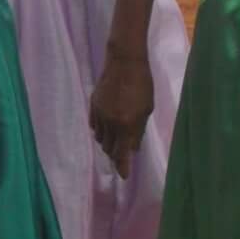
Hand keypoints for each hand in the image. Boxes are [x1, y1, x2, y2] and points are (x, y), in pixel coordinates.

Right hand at [89, 31, 153, 178]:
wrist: (124, 61)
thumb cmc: (142, 84)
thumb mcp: (146, 109)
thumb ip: (139, 130)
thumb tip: (133, 147)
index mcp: (126, 124)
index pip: (122, 153)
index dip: (122, 166)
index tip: (123, 176)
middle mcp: (110, 122)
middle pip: (109, 148)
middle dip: (115, 155)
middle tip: (121, 156)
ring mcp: (99, 114)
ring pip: (100, 138)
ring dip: (108, 142)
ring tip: (115, 141)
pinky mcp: (93, 105)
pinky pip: (94, 125)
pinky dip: (100, 131)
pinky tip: (105, 128)